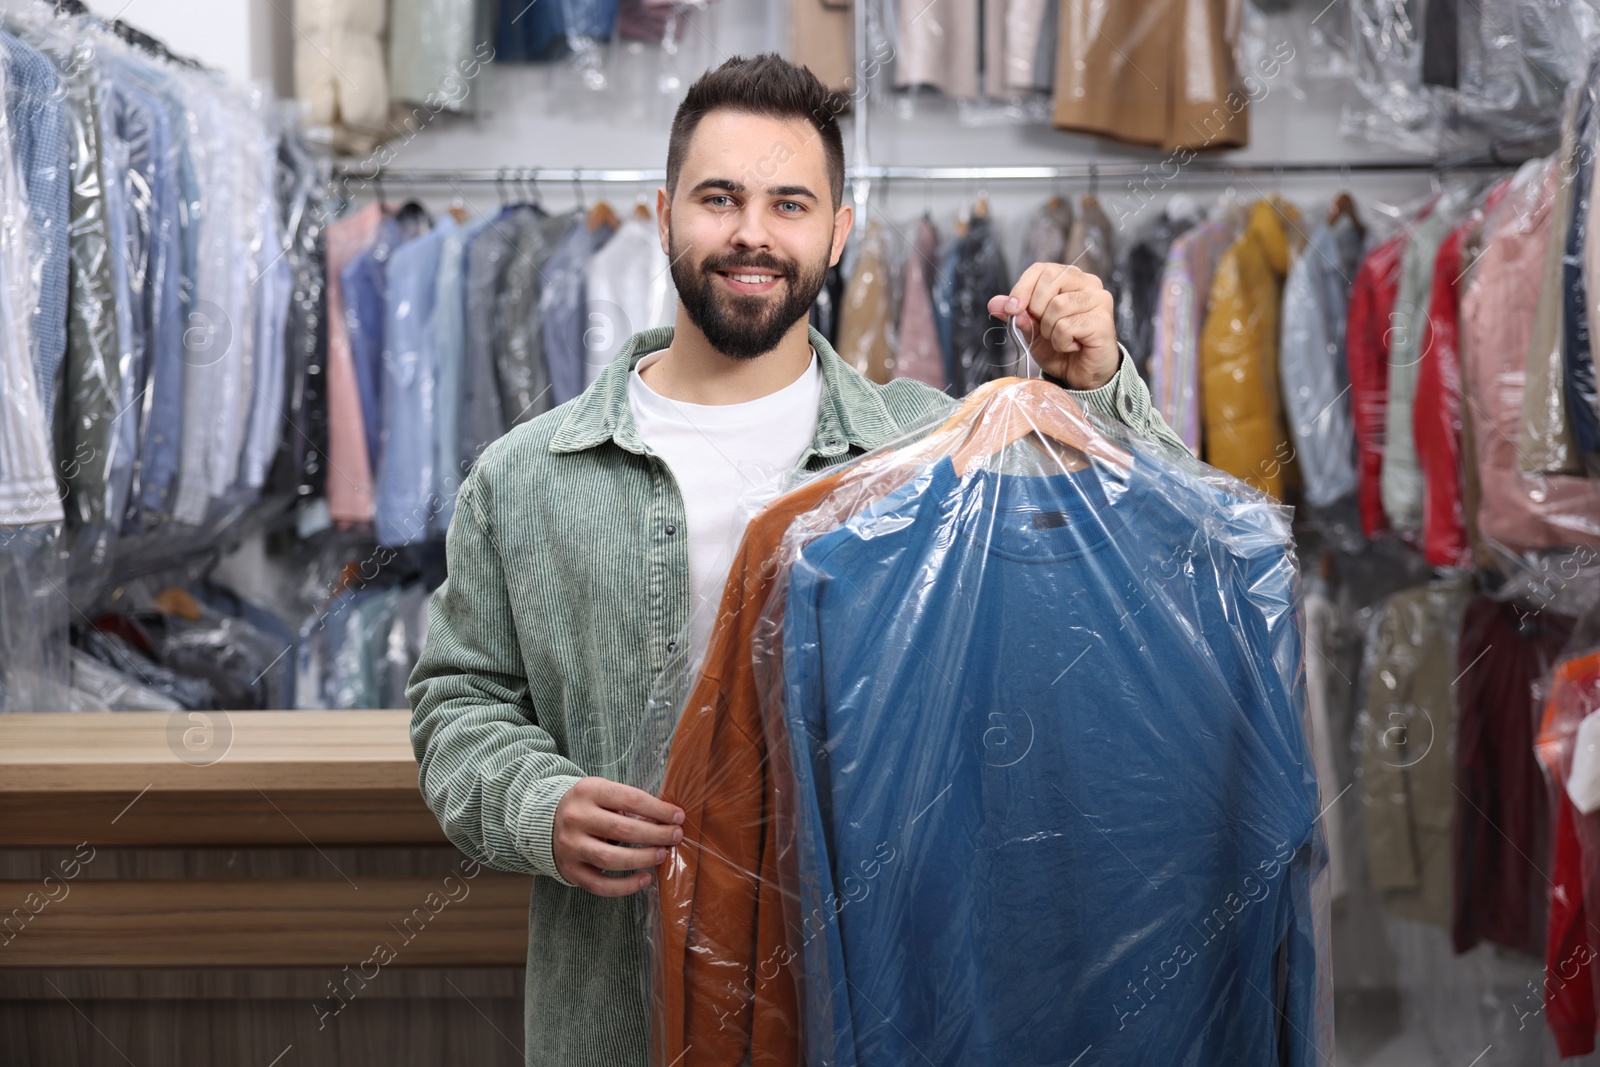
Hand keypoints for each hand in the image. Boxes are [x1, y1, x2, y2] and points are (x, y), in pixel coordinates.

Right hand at [552, 776, 684, 895]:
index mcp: (588, 791)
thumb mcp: (603, 792)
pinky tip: (645, 879)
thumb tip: (667, 820)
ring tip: (661, 855)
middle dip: (656, 834)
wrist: (546, 821)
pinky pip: (600, 885)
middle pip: (623, 830)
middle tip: (675, 837)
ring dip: (642, 858)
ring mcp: (570, 846)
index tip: (678, 817)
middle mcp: (576, 818)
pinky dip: (625, 886)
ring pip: (611, 859)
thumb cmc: (588, 805)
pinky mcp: (570, 870)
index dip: (659, 810)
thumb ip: (629, 803)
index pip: (631, 799)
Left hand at [987, 264, 1118, 389]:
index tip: (1011, 309)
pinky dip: (1061, 342)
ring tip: (1060, 339)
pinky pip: (1066, 326)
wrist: (1081, 374)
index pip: (1041, 269)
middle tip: (1044, 329)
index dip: (1022, 288)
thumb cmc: (1060, 348)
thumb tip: (994, 304)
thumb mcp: (1031, 330)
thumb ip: (1017, 314)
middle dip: (1036, 308)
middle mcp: (1088, 283)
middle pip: (1050, 279)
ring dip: (1049, 330)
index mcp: (1070, 279)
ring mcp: (1099, 300)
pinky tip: (1072, 346)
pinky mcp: (1103, 320)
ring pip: (1058, 305)